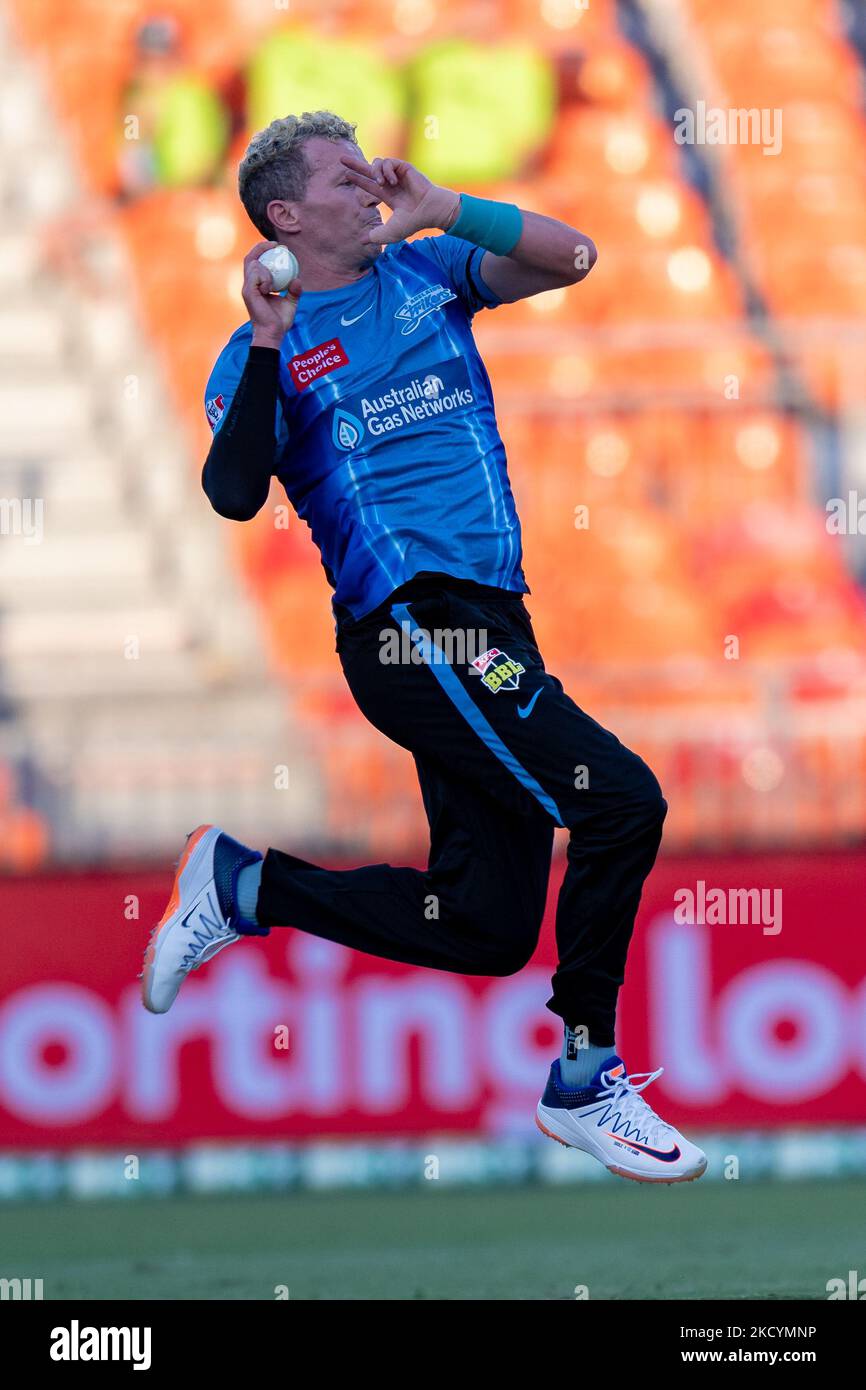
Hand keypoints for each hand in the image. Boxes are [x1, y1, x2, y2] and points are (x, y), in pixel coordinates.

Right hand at [242, 240, 301, 346]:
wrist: (273, 334)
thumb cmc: (279, 322)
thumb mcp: (290, 303)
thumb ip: (294, 291)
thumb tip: (298, 279)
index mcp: (256, 285)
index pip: (255, 262)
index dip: (264, 251)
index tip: (278, 246)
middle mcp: (249, 284)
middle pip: (249, 258)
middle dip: (261, 247)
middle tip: (276, 245)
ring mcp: (247, 288)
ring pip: (253, 264)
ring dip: (266, 269)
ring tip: (273, 285)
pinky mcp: (248, 292)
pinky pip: (255, 274)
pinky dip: (265, 277)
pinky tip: (270, 288)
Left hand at [340, 154, 459, 246]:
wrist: (428, 211)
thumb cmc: (413, 222)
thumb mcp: (391, 232)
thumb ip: (376, 236)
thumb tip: (361, 241)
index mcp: (387, 195)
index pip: (369, 184)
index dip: (358, 180)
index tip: (347, 175)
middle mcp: (391, 183)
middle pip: (369, 169)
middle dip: (355, 164)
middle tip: (341, 158)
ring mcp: (397, 174)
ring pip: (377, 163)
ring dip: (375, 172)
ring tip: (381, 183)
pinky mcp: (403, 167)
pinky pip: (388, 162)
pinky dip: (387, 171)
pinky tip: (392, 182)